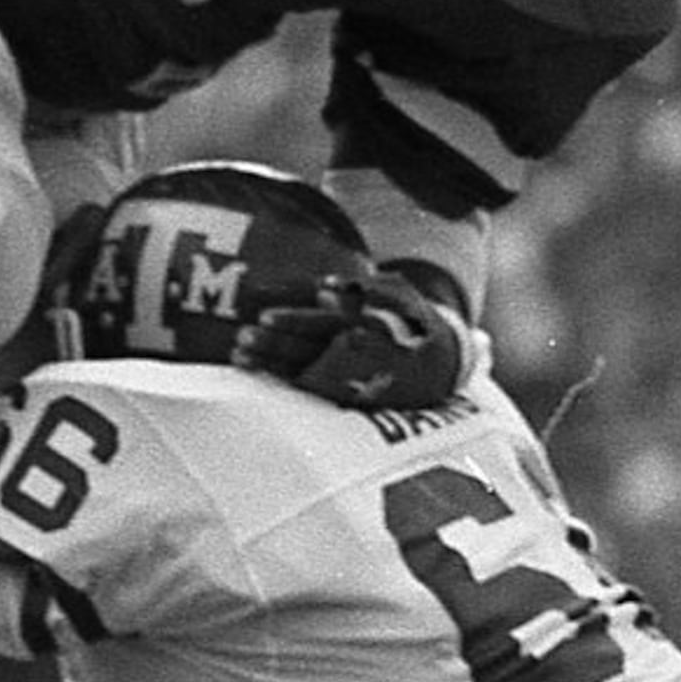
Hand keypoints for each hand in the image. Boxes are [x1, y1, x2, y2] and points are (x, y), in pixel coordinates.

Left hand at [234, 264, 468, 410]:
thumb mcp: (399, 295)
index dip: (295, 319)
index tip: (264, 316)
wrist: (441, 365)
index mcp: (370, 325)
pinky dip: (283, 381)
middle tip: (244, 337)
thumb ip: (363, 289)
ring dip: (272, 364)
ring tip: (239, 355)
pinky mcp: (348, 395)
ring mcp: (353, 378)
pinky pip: (311, 390)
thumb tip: (323, 286)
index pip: (326, 322)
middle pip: (311, 348)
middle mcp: (359, 356)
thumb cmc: (409, 318)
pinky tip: (256, 373)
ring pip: (306, 371)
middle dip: (276, 344)